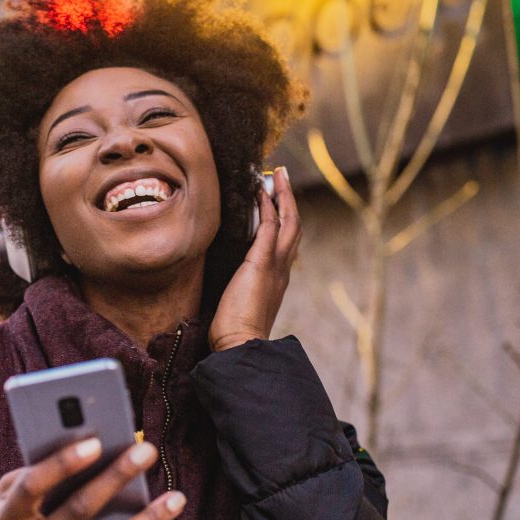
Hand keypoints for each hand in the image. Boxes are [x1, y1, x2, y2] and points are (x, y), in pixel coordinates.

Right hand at [0, 438, 186, 519]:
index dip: (62, 464)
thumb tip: (76, 448)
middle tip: (147, 451)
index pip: (33, 488)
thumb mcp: (4, 504)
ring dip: (148, 519)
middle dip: (116, 477)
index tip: (95, 442)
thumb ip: (28, 476)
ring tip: (176, 497)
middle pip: (79, 510)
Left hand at [208, 165, 301, 351]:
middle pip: (294, 226)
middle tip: (280, 177)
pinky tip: (260, 192)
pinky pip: (269, 228)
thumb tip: (226, 279)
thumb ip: (239, 287)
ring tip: (275, 175)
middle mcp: (282, 270)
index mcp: (277, 279)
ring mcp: (275, 266)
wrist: (240, 345)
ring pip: (288, 222)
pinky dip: (267, 208)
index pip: (285, 243)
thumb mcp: (239, 303)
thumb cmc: (234, 332)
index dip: (282, 220)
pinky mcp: (261, 264)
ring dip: (282, 196)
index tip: (275, 201)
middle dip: (288, 199)